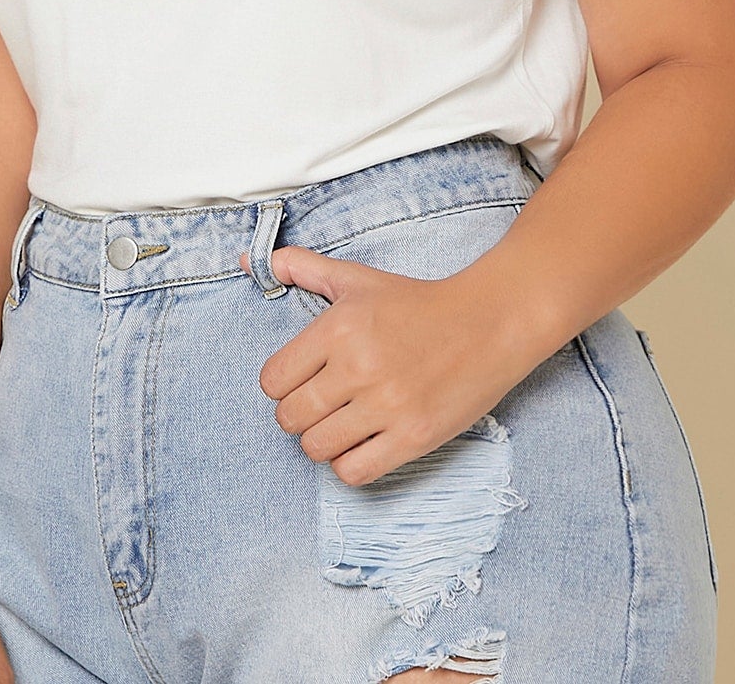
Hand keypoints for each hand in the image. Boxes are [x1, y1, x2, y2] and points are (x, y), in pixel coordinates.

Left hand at [239, 243, 530, 486]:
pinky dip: (350, 463)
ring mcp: (387, 405)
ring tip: (344, 423)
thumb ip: (302, 268)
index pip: (272, 380)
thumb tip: (247, 261)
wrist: (488, 322)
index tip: (303, 379)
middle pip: (289, 418)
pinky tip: (364, 442)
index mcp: (339, 326)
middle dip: (299, 414)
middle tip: (324, 404)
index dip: (282, 384)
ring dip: (324, 441)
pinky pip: (353, 472)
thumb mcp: (357, 279)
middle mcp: (358, 366)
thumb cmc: (417, 302)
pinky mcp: (413, 436)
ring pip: (316, 448)